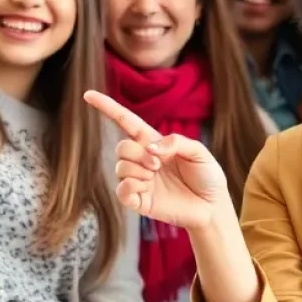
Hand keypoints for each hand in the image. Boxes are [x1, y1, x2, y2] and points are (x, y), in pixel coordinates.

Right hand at [84, 90, 230, 230]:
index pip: (126, 121)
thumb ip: (176, 142)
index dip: (108, 107)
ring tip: (157, 178)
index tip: (88, 95)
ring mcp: (139, 180)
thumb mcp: (199, 151)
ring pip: (120, 167)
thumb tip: (151, 147)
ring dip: (139, 171)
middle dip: (137, 154)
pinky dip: (131, 187)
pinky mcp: (139, 201)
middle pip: (121, 147)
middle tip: (158, 165)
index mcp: (154, 143)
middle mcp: (143, 160)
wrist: (213, 206)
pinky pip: (121, 190)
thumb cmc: (208, 176)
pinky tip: (147, 189)